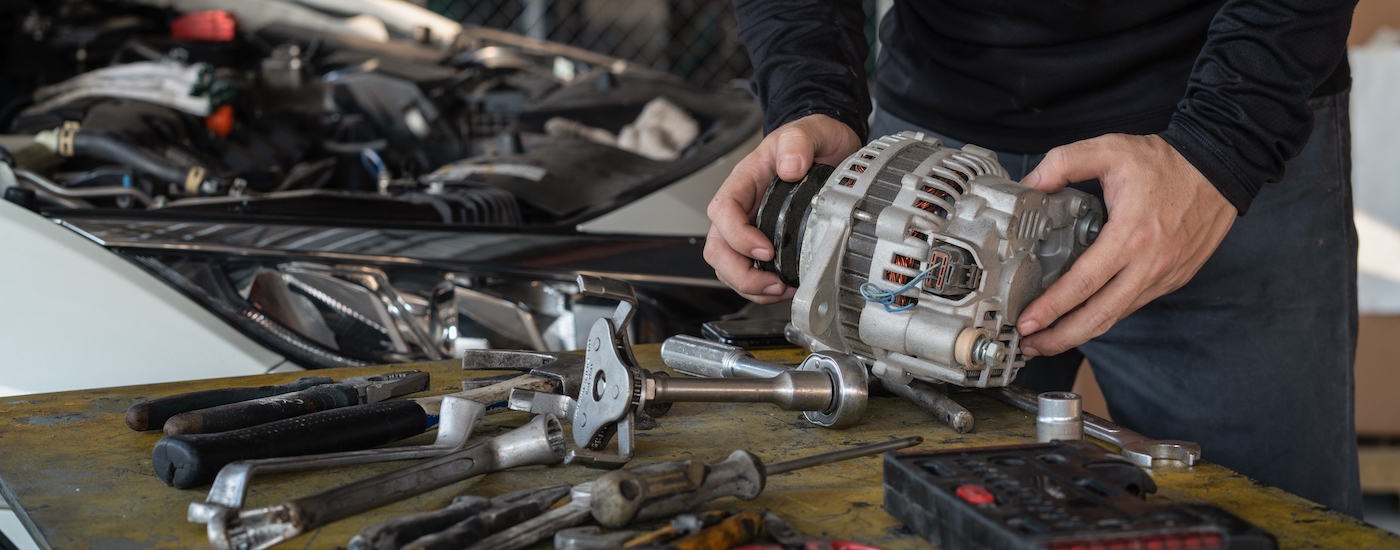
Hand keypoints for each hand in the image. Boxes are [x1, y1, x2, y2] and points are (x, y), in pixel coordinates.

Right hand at [705, 114, 861, 302]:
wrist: (828, 149)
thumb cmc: (813, 140)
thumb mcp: (809, 131)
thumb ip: (798, 142)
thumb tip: (790, 167)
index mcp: (745, 180)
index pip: (724, 211)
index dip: (738, 236)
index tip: (766, 249)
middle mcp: (742, 206)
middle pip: (718, 247)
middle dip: (739, 272)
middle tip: (770, 282)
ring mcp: (750, 226)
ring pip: (728, 264)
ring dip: (749, 285)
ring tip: (779, 290)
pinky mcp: (764, 241)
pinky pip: (748, 270)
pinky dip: (761, 288)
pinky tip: (784, 288)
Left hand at [1015, 134, 1236, 356]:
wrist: (1222, 167)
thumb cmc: (1168, 162)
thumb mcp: (1111, 149)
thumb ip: (1064, 163)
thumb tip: (1029, 184)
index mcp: (1130, 235)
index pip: (1084, 283)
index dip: (1053, 308)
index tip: (1028, 322)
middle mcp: (1149, 264)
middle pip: (1100, 316)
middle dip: (1062, 337)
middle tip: (1032, 345)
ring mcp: (1164, 276)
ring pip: (1117, 315)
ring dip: (1082, 331)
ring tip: (1049, 337)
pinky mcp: (1174, 278)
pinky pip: (1133, 304)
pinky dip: (1106, 315)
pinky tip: (1084, 315)